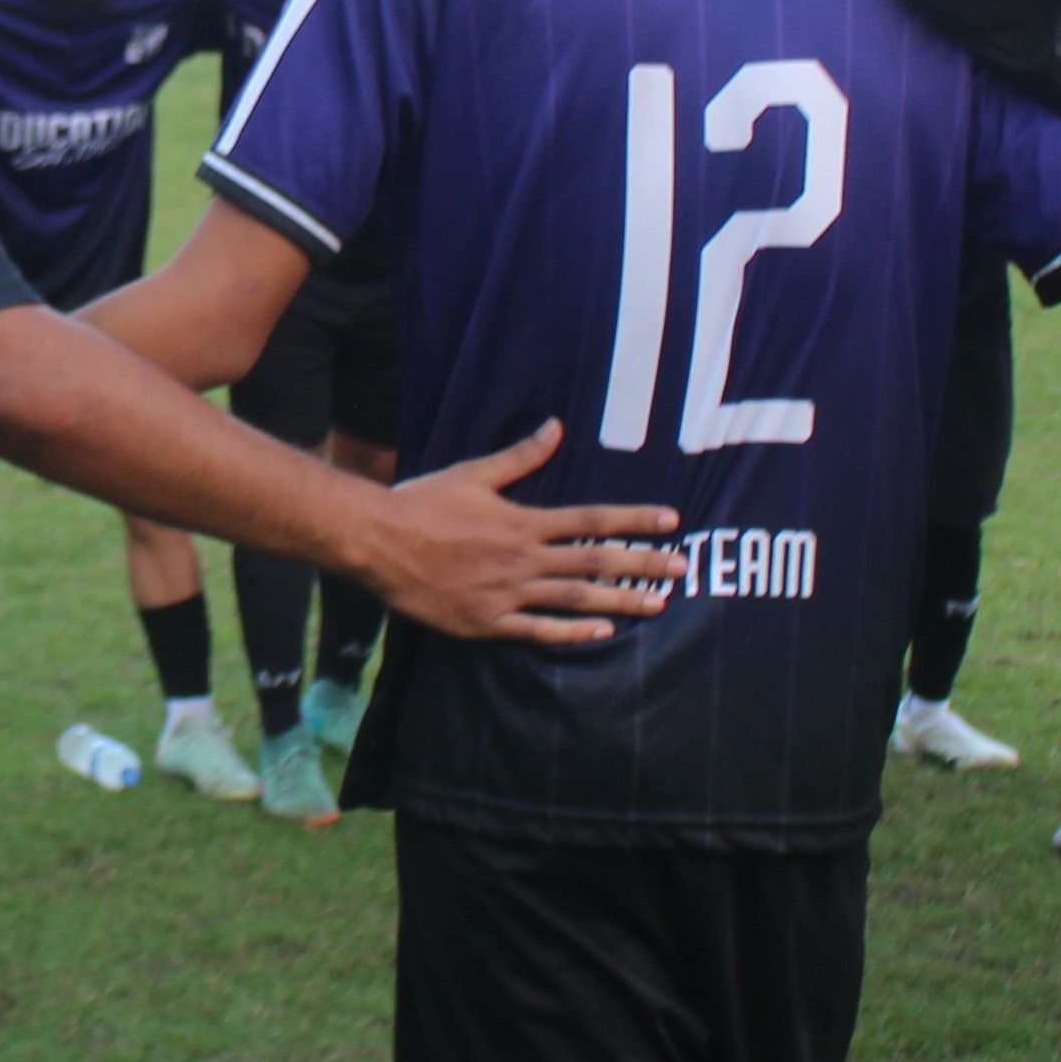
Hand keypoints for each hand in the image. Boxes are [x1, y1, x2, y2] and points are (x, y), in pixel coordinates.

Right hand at [351, 420, 683, 643]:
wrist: (378, 542)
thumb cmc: (422, 503)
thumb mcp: (473, 473)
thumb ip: (519, 457)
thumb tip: (555, 428)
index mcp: (523, 520)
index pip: (591, 520)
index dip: (635, 520)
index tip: (672, 520)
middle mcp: (523, 558)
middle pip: (595, 562)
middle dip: (643, 564)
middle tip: (682, 567)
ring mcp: (507, 594)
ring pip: (575, 599)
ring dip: (620, 601)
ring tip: (658, 604)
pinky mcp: (487, 622)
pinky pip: (538, 632)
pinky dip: (573, 634)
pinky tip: (602, 633)